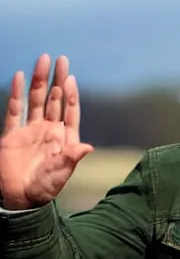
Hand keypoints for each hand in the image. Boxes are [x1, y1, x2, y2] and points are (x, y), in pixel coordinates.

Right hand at [0, 54, 93, 209]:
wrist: (19, 199)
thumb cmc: (44, 188)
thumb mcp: (61, 173)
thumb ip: (72, 158)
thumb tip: (89, 148)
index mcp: (64, 138)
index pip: (70, 111)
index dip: (71, 95)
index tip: (71, 78)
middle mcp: (49, 130)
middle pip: (55, 99)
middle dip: (59, 79)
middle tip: (62, 59)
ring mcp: (31, 130)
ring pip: (36, 100)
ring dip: (40, 81)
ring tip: (43, 60)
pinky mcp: (12, 134)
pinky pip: (14, 110)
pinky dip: (15, 94)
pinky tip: (18, 77)